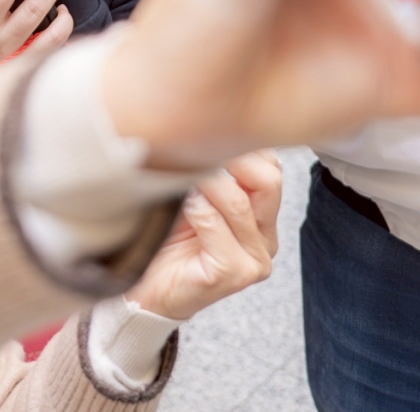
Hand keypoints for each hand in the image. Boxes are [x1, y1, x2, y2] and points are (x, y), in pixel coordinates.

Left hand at [125, 151, 281, 321]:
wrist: (147, 291)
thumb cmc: (167, 241)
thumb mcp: (194, 196)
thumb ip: (213, 171)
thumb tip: (209, 129)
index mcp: (263, 218)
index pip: (272, 167)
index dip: (243, 146)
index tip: (207, 136)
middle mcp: (267, 240)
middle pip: (269, 180)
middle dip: (231, 161)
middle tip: (195, 155)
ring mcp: (254, 261)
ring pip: (237, 201)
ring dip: (203, 185)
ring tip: (181, 185)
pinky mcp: (232, 274)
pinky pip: (214, 224)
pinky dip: (194, 209)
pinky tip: (179, 210)